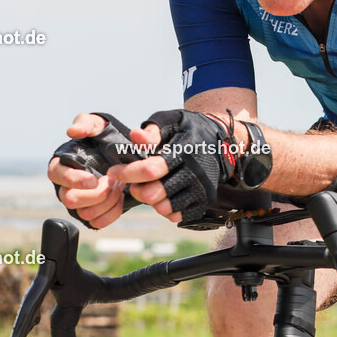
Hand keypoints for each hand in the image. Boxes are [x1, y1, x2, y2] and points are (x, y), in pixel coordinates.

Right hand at [47, 113, 145, 228]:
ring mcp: (78, 201)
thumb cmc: (104, 138)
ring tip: (118, 188)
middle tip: (112, 183)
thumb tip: (73, 131)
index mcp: (62, 165)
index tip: (93, 179)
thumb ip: (85, 123)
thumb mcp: (97, 124)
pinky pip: (97, 222)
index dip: (73, 180)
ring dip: (105, 202)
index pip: (56, 176)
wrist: (123, 154)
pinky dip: (111, 213)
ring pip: (84, 213)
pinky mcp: (91, 212)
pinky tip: (120, 199)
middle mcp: (66, 186)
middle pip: (70, 200)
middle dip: (94, 194)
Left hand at [108, 110, 236, 222]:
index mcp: (185, 150)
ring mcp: (201, 189)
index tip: (114, 172)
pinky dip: (165, 208)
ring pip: (164, 207)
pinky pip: (177, 216)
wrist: (221, 143)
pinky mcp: (204, 201)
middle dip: (137, 189)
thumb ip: (152, 130)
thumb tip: (136, 136)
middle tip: (134, 182)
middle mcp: (195, 172)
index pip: (151, 169)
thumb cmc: (190, 129)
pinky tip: (164, 194)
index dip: (128, 173)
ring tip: (150, 187)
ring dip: (151, 200)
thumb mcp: (172, 121)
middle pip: (154, 193)